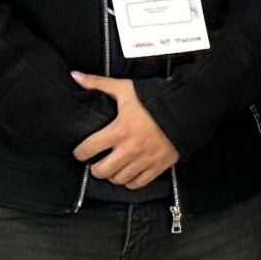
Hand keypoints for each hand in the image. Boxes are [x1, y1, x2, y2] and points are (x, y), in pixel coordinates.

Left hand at [70, 74, 179, 188]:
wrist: (185, 109)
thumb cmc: (153, 99)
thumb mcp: (125, 88)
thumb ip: (98, 83)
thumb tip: (75, 76)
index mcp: (118, 130)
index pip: (88, 150)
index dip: (79, 153)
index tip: (81, 152)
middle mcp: (130, 149)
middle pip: (101, 171)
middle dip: (95, 168)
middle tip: (96, 162)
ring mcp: (145, 160)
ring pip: (118, 179)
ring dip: (112, 175)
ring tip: (112, 168)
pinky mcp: (158, 166)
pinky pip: (138, 183)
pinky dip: (130, 181)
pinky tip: (128, 173)